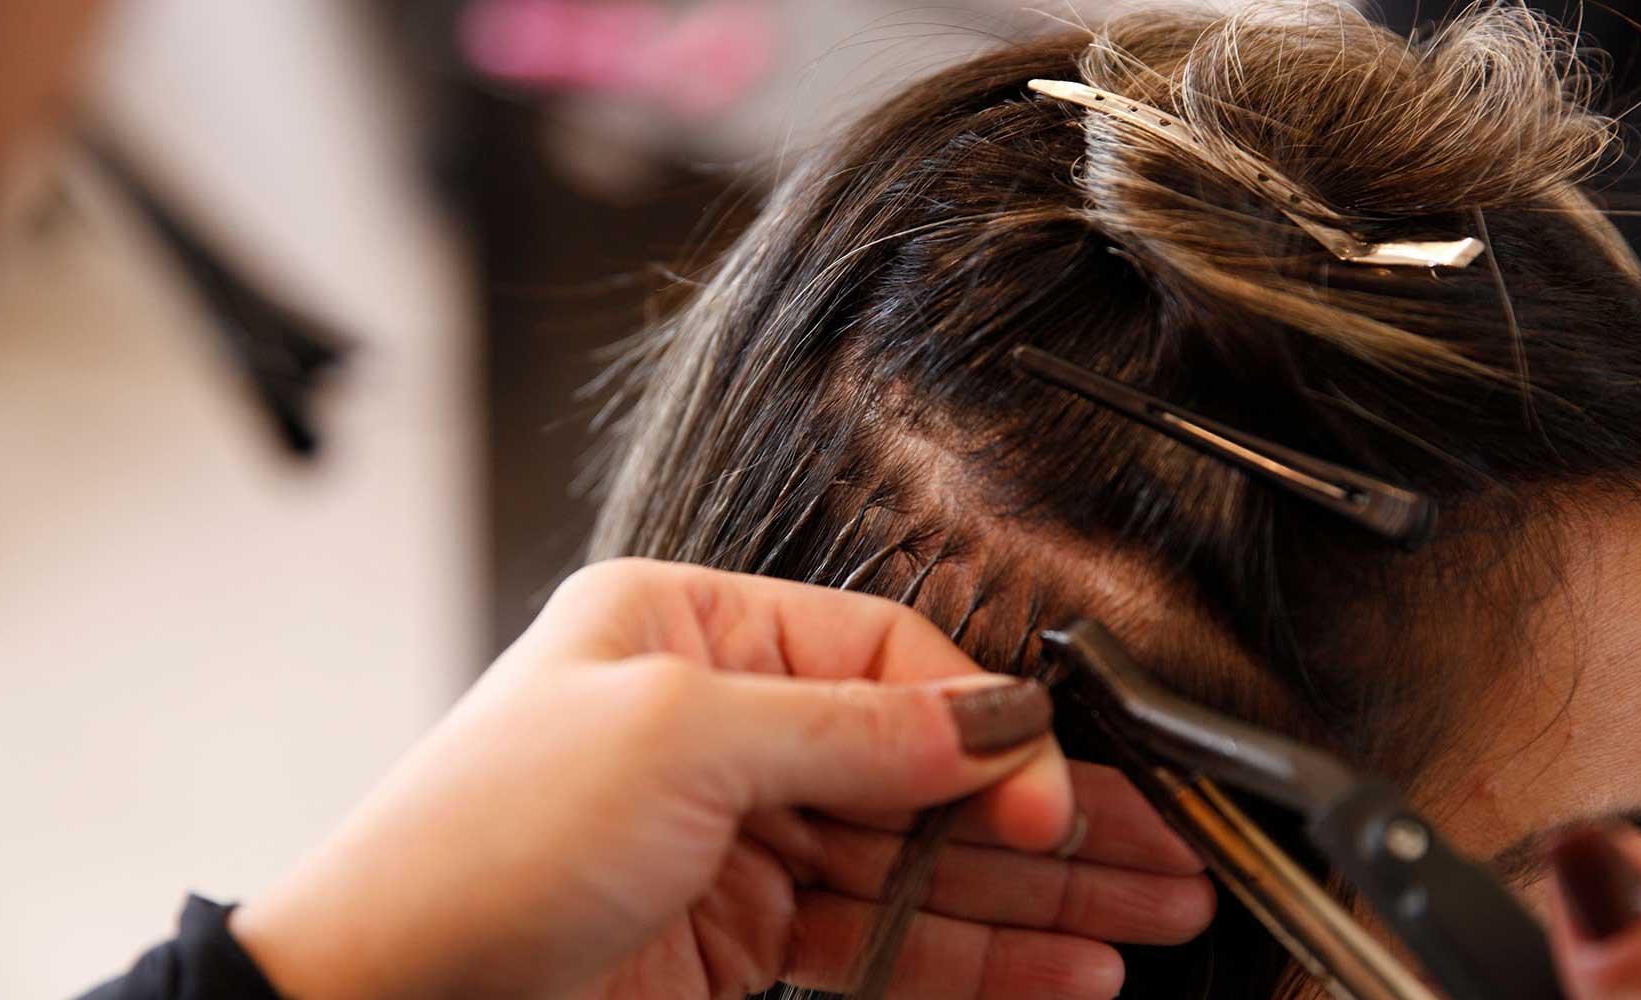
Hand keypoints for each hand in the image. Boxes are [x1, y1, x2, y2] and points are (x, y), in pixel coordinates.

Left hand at [229, 558, 1214, 999]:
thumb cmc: (474, 843)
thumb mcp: (673, 740)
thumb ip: (851, 732)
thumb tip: (991, 720)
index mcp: (693, 636)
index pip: (889, 663)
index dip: (983, 725)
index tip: (1051, 792)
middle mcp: (723, 732)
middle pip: (924, 770)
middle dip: (1048, 817)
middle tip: (1165, 858)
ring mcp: (736, 843)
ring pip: (921, 865)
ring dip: (1036, 900)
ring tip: (1151, 921)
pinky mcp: (741, 946)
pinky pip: (883, 944)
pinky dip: (973, 961)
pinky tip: (1060, 971)